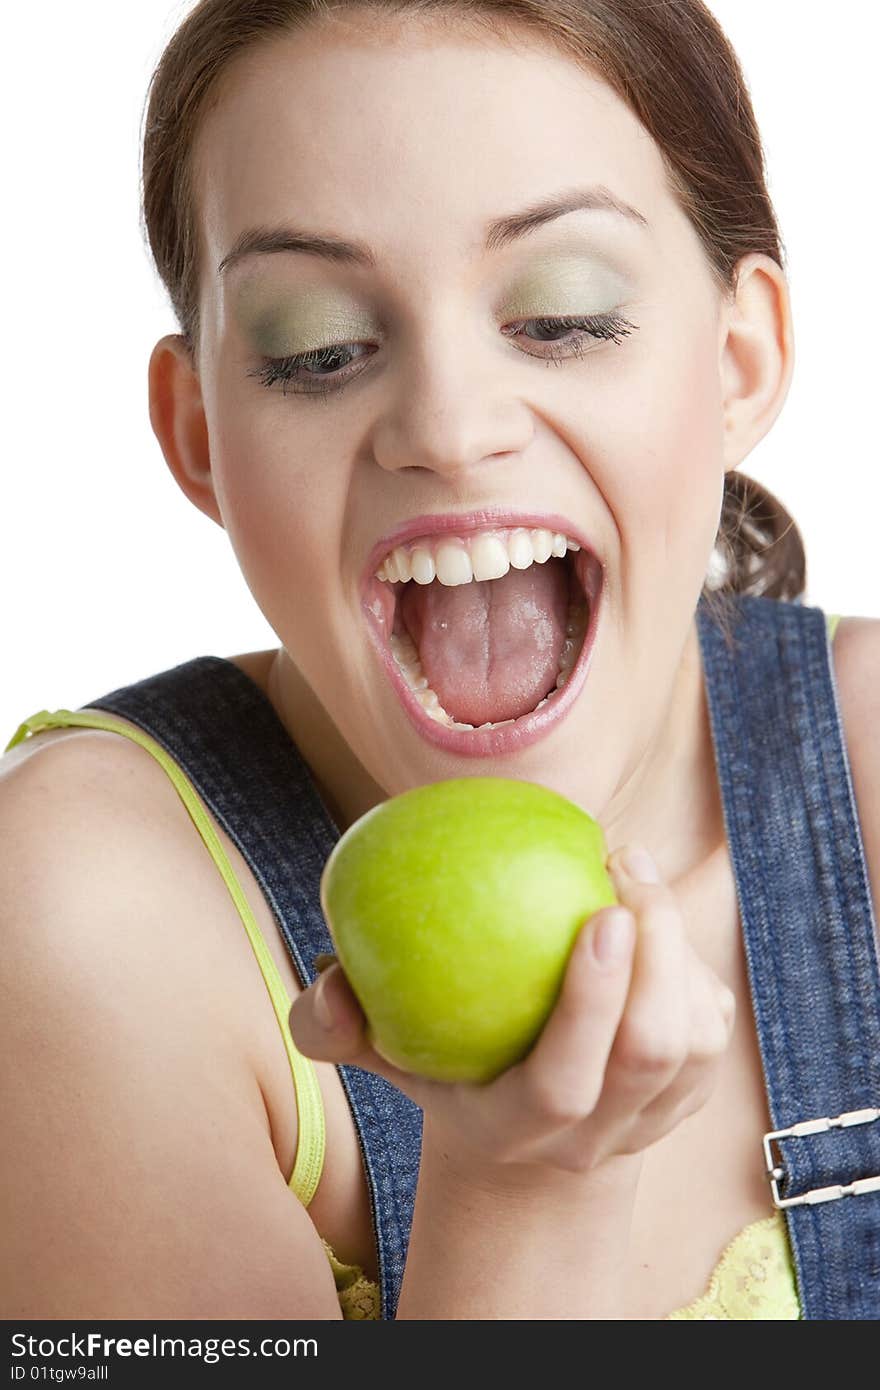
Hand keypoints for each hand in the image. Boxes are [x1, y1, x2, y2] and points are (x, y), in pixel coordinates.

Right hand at [289, 843, 734, 1180]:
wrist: (524, 1138)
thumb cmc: (440, 1067)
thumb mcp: (381, 1052)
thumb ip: (338, 1024)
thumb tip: (325, 979)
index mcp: (518, 1131)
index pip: (566, 1084)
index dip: (593, 1005)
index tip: (599, 912)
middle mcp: (596, 1137)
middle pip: (653, 1053)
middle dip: (657, 951)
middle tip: (621, 861)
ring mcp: (653, 1121)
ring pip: (698, 1038)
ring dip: (677, 943)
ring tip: (630, 867)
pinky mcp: (693, 1095)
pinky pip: (715, 1022)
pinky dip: (691, 959)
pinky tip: (648, 905)